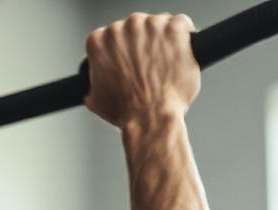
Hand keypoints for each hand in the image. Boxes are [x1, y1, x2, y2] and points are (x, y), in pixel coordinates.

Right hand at [84, 13, 200, 129]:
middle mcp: (123, 28)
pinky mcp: (174, 28)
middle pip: (137, 26)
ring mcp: (150, 26)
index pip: (112, 35)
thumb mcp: (99, 101)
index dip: (125, 48)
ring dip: (165, 40)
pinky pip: (182, 23)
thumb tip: (92, 92)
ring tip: (168, 65)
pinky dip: (185, 37)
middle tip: (152, 66)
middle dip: (145, 43)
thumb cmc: (128, 112)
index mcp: (99, 41)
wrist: (150, 118)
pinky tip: (183, 54)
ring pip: (161, 23)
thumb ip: (95, 87)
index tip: (133, 59)